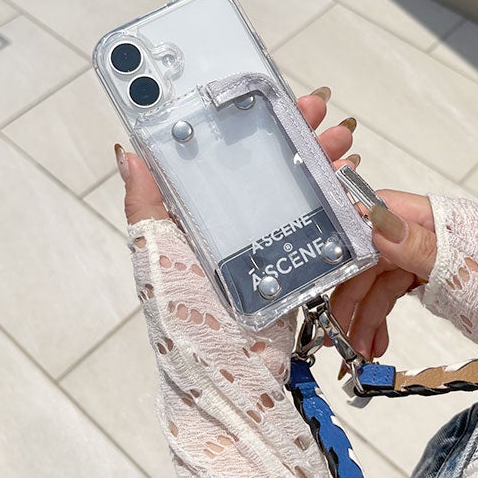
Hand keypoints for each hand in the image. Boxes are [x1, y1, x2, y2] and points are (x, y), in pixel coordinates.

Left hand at [116, 87, 357, 383]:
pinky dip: (334, 201)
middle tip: (313, 107)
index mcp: (192, 219)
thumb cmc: (188, 322)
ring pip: (292, 189)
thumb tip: (128, 151)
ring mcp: (261, 245)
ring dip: (317, 161)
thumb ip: (147, 208)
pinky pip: (315, 224)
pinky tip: (350, 182)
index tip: (259, 95)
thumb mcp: (159, 258)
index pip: (214, 158)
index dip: (236, 123)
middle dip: (288, 134)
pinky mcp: (291, 265)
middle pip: (260, 167)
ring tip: (342, 140)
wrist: (234, 381)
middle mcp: (227, 226)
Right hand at [329, 192, 437, 360]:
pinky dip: (377, 322)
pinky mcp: (428, 280)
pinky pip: (390, 297)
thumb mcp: (463, 271)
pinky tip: (373, 345)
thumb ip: (417, 246)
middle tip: (331, 332)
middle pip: (367, 256)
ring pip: (375, 282)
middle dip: (346, 295)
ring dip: (359, 318)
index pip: (372, 212)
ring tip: (353, 353)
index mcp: (432, 216)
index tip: (318, 270)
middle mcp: (424, 232)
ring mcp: (426, 257)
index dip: (341, 238)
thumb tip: (375, 222)